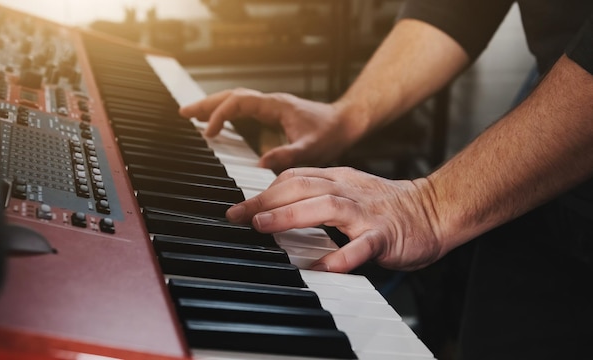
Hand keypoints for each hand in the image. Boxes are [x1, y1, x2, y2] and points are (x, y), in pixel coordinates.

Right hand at [179, 88, 365, 172]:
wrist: (347, 123)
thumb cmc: (331, 133)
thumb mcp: (311, 148)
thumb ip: (287, 155)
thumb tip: (259, 165)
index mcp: (275, 106)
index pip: (238, 103)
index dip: (220, 115)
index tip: (209, 132)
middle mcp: (270, 104)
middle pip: (231, 96)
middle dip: (206, 104)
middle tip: (184, 113)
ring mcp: (271, 108)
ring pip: (235, 101)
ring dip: (214, 106)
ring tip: (192, 115)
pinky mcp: (273, 116)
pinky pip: (243, 110)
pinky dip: (226, 113)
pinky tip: (219, 124)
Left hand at [225, 167, 446, 271]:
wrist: (434, 209)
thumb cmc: (387, 205)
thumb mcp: (348, 190)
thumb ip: (318, 194)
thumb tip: (278, 206)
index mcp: (339, 179)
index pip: (295, 178)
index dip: (264, 191)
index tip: (239, 207)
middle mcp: (349, 191)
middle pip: (303, 186)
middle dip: (267, 200)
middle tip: (239, 216)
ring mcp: (367, 212)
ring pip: (327, 207)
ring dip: (293, 216)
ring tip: (266, 228)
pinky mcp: (384, 235)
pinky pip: (362, 245)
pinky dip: (343, 256)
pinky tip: (324, 267)